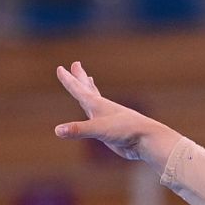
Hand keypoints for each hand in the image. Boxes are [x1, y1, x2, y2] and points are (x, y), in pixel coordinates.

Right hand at [53, 61, 177, 166]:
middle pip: (88, 89)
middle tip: (75, 64)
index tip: (60, 68)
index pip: (79, 89)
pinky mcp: (111, 130)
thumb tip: (57, 130)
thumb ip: (77, 130)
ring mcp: (107, 119)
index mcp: (98, 105)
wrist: (147, 140)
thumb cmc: (125, 131)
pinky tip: (96, 113)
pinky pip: (98, 118)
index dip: (69, 80)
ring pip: (95, 100)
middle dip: (80, 78)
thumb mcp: (98, 130)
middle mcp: (102, 109)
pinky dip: (95, 111)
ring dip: (89, 90)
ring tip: (88, 80)